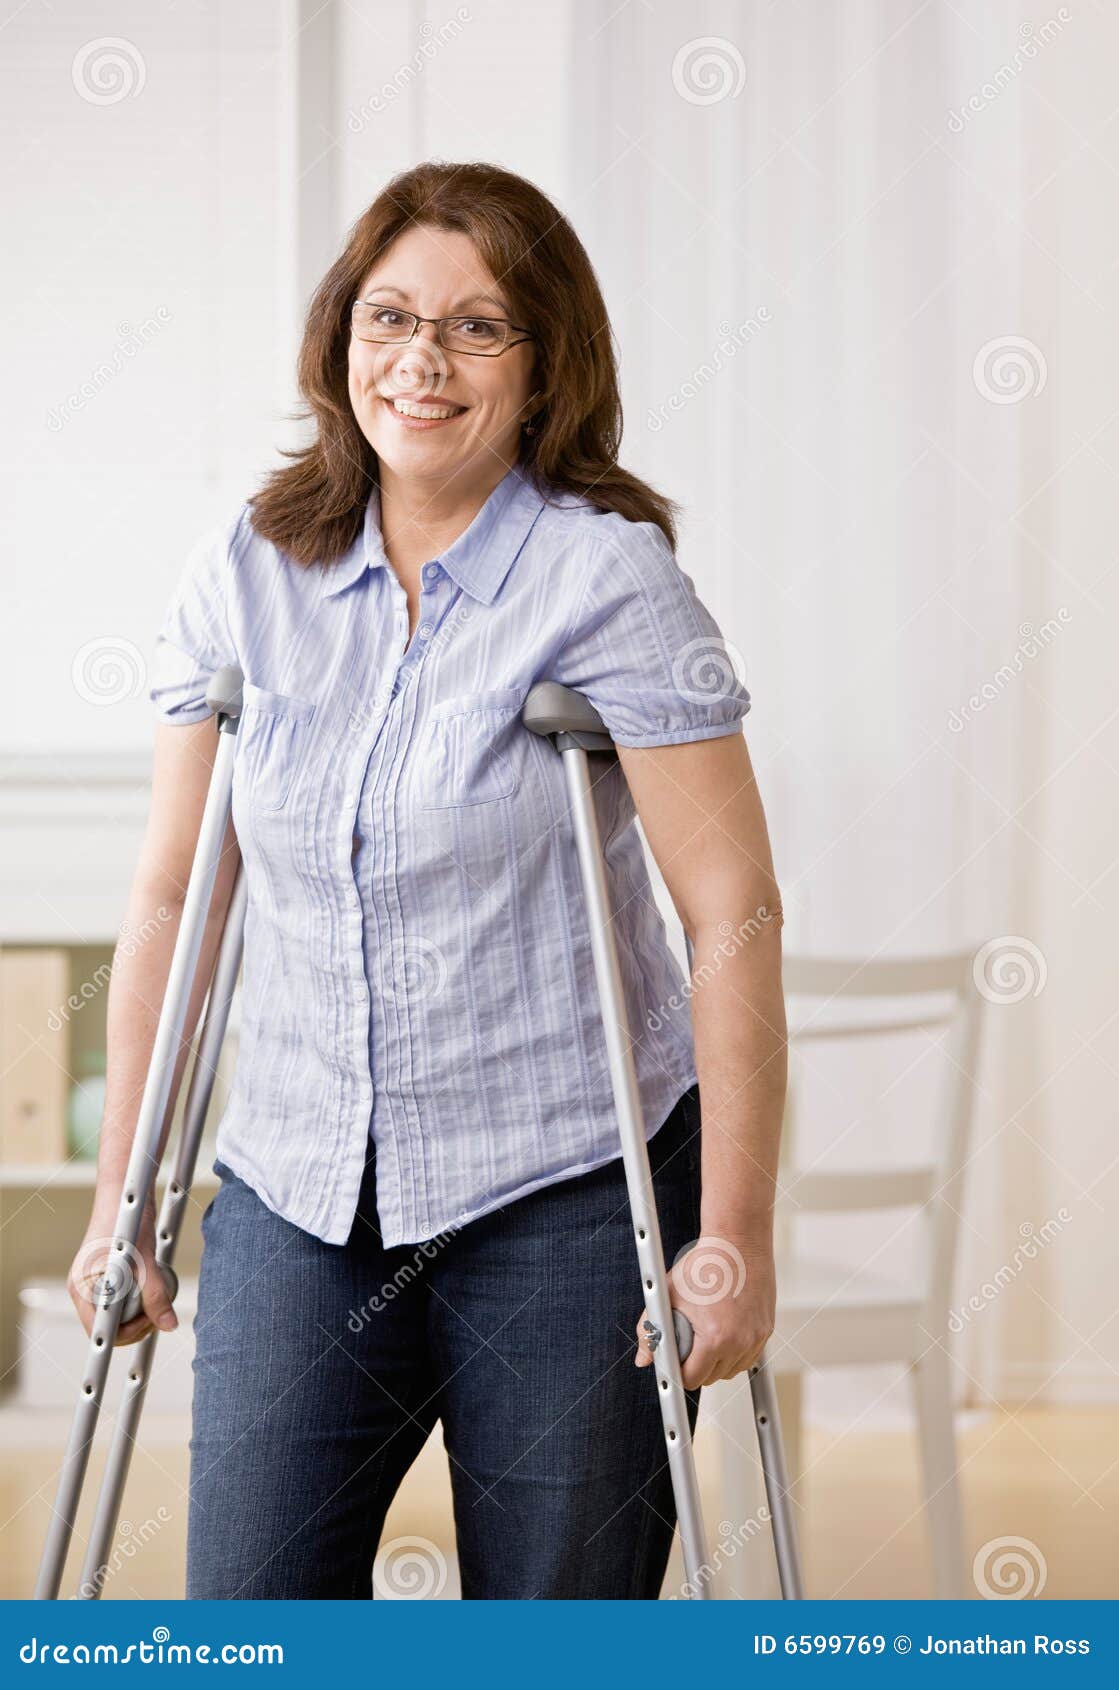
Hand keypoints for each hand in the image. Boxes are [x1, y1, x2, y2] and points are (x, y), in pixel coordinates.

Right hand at [68, 1199, 178, 1347]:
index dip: (127, 1333)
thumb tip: (168, 1324)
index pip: (100, 1332)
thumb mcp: (145, 1262)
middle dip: (137, 1322)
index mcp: (83, 1289)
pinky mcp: (107, 1276)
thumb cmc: (126, 1220)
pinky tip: (151, 1283)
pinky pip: (122, 1299)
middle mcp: (85, 1289)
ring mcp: (95, 1283)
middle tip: (159, 1309)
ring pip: (118, 1313)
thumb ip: (156, 1296)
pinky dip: (138, 1296)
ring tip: (157, 1293)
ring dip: (139, 1310)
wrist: (126, 1192)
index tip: (150, 1322)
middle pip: (109, 1326)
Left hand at [634, 1234, 774, 1387]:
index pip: (692, 1378)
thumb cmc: (703, 1264)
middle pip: (713, 1378)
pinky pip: (749, 1356)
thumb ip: (650, 1331)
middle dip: (697, 1368)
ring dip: (718, 1364)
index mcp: (714, 1338)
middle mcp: (739, 1342)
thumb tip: (643, 1358)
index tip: (673, 1363)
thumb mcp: (668, 1296)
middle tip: (686, 1348)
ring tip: (704, 1342)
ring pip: (733, 1370)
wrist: (737, 1242)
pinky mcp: (766, 1329)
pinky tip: (724, 1335)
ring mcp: (756, 1337)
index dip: (678, 1373)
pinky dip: (736, 1353)